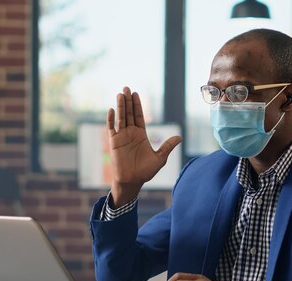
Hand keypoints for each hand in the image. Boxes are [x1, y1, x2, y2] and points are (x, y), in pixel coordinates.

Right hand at [106, 87, 181, 206]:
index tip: (136, 94)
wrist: (132, 181)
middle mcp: (130, 133)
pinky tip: (111, 110)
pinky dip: (111, 119)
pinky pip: (111, 128)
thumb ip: (167, 146)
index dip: (138, 105)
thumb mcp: (160, 158)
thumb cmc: (146, 171)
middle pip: (129, 113)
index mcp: (141, 134)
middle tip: (127, 88)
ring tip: (120, 94)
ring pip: (120, 118)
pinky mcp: (113, 142)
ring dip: (120, 106)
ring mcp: (121, 137)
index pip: (139, 116)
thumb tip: (180, 137)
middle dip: (128, 101)